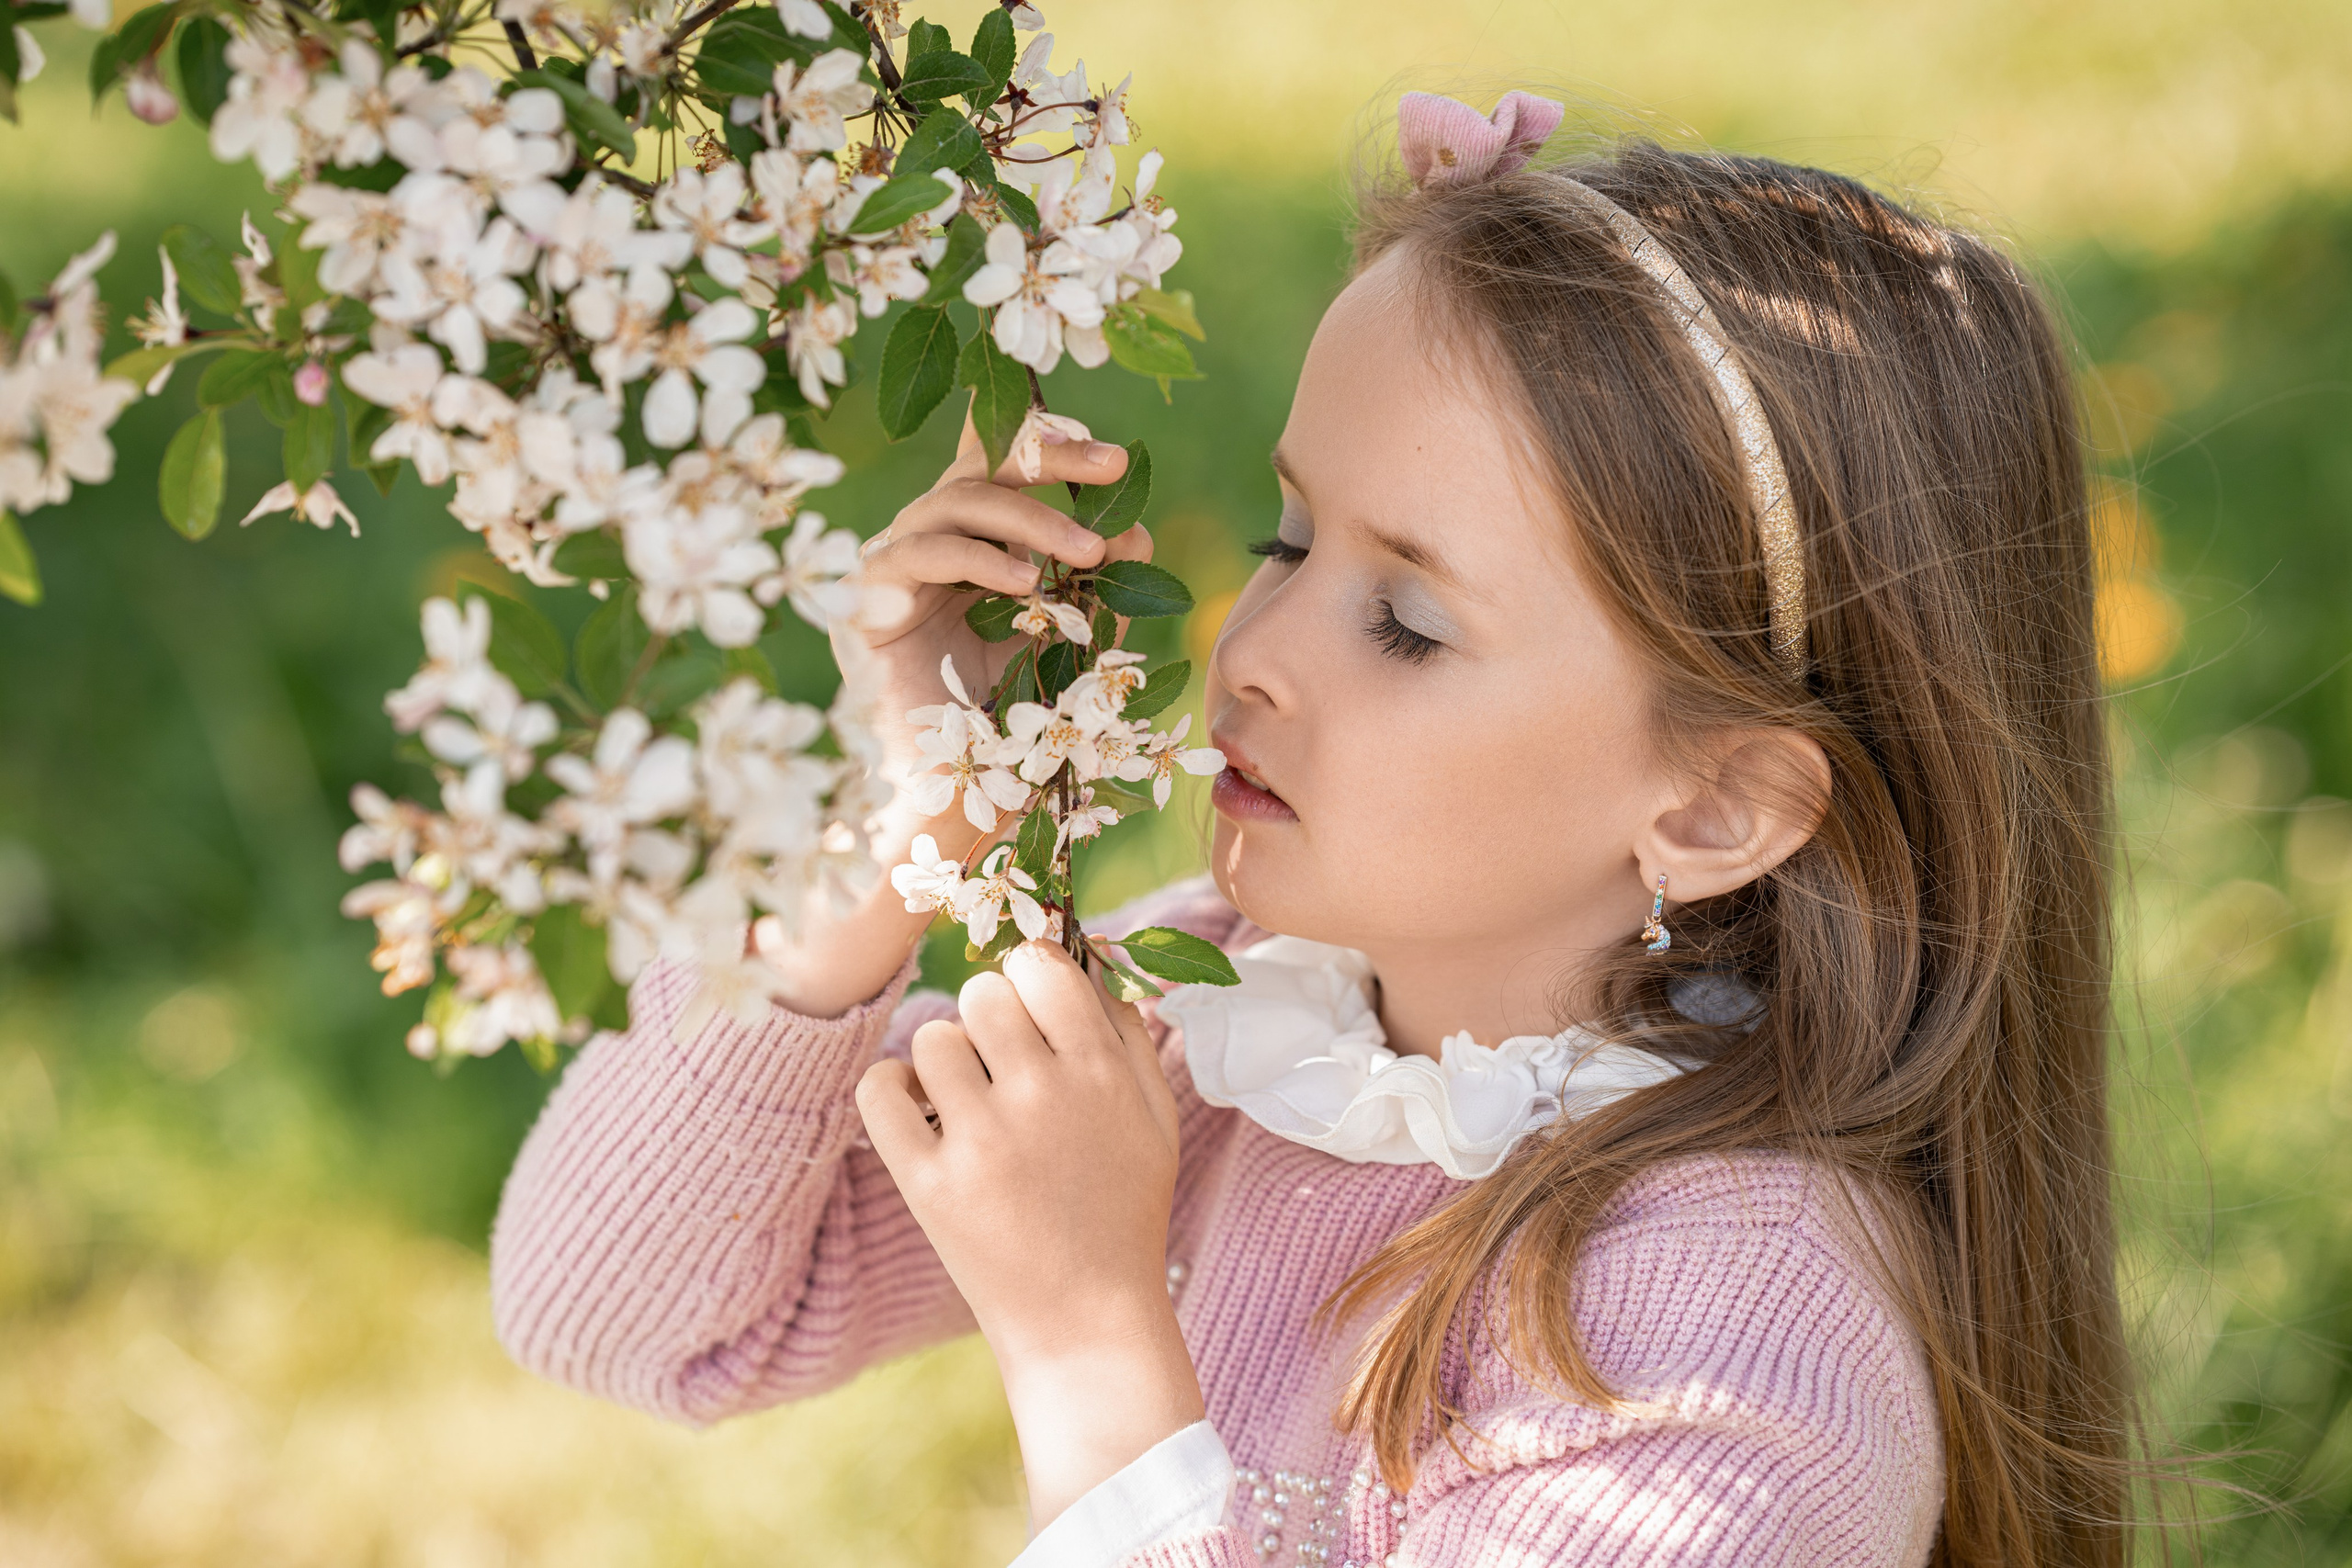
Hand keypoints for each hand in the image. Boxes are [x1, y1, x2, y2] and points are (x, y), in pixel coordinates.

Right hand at [841, 408, 1153, 842]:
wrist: (962, 794)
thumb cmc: (1017, 721)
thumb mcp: (1074, 643)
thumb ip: (1100, 588)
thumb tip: (1136, 530)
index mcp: (976, 542)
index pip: (1002, 467)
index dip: (1050, 445)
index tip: (1118, 462)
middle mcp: (930, 541)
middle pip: (981, 466)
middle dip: (1051, 458)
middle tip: (1112, 468)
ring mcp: (892, 566)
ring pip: (956, 501)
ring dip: (1031, 519)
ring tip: (1090, 550)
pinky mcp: (864, 599)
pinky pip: (920, 552)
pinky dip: (980, 559)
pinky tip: (1028, 584)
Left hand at [856, 940, 1204, 1528]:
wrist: (1085, 1322)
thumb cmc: (1124, 1211)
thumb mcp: (1154, 1116)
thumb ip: (1128, 1030)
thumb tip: (1086, 953)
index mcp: (1100, 1074)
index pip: (1041, 964)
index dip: (1031, 977)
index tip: (1031, 1009)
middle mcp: (1040, 1097)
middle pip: (981, 993)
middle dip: (987, 1017)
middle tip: (998, 1060)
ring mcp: (980, 1143)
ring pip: (931, 1040)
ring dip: (944, 1062)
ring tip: (964, 1101)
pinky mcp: (927, 1185)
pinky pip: (878, 1091)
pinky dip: (889, 1091)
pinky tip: (917, 1112)